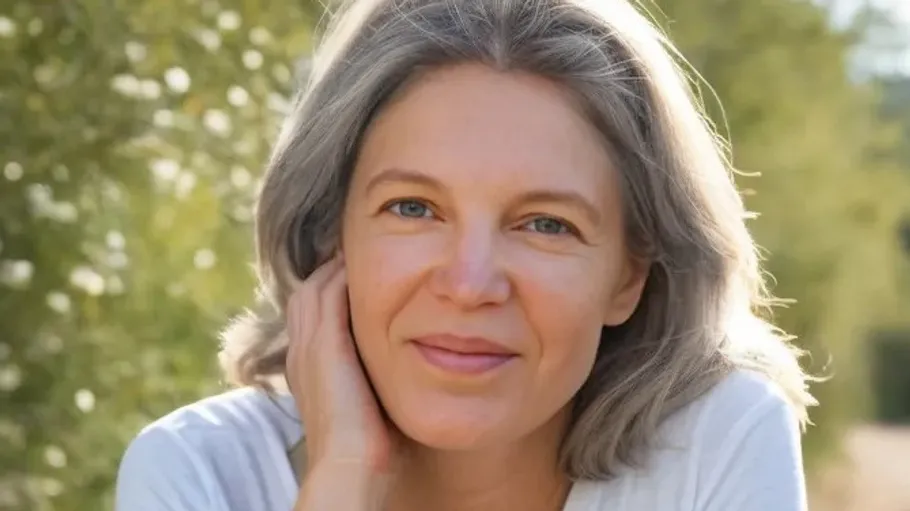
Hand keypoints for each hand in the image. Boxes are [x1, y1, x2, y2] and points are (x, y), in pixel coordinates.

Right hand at [285, 255, 398, 508]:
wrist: (349, 465)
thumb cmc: (368, 449)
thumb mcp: (367, 406)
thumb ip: (374, 383)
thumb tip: (406, 374)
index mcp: (306, 370)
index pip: (312, 317)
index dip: (332, 295)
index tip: (359, 281)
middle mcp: (300, 354)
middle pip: (307, 295)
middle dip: (330, 273)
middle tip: (357, 255)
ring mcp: (307, 347)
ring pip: (314, 288)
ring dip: (336, 268)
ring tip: (359, 251)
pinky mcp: (323, 345)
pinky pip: (327, 293)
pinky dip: (341, 274)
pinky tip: (361, 263)